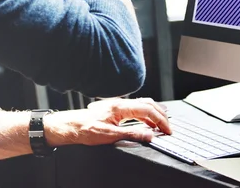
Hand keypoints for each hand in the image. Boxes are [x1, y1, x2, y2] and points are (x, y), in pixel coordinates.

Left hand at [44, 98, 170, 146]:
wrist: (71, 126)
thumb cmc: (85, 129)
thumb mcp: (109, 136)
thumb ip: (131, 134)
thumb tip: (149, 135)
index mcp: (120, 107)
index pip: (147, 110)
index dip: (160, 120)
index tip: (167, 130)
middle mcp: (120, 103)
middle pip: (148, 104)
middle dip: (161, 115)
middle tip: (168, 128)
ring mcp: (118, 105)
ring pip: (143, 104)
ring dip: (154, 113)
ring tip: (161, 125)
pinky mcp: (116, 109)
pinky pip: (136, 108)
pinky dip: (146, 114)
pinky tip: (147, 122)